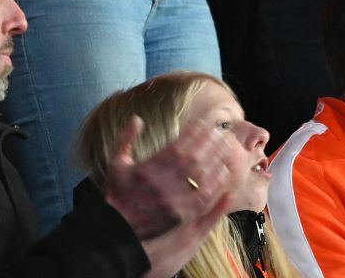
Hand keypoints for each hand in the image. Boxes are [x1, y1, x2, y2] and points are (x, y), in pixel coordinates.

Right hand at [103, 116, 240, 277]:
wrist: (119, 226)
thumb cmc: (118, 192)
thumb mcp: (117, 162)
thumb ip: (126, 138)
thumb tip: (137, 118)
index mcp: (150, 167)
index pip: (178, 145)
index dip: (193, 132)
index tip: (203, 123)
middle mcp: (164, 183)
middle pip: (194, 158)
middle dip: (210, 143)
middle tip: (222, 132)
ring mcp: (174, 200)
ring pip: (203, 177)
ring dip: (217, 161)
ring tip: (227, 148)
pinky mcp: (181, 215)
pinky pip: (205, 199)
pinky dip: (217, 185)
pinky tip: (224, 174)